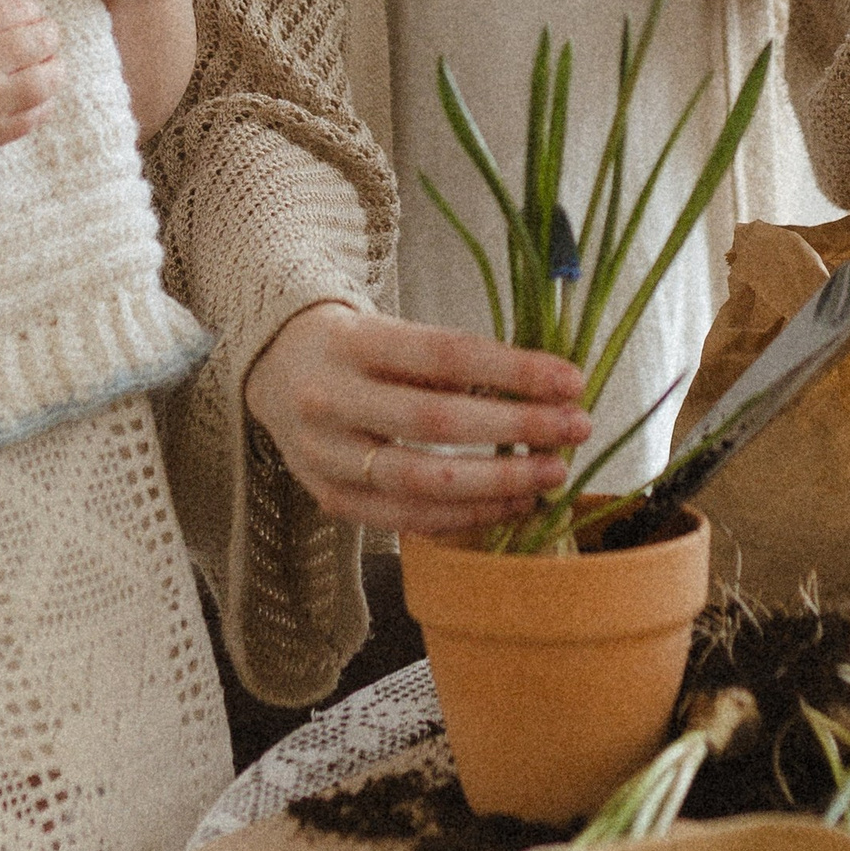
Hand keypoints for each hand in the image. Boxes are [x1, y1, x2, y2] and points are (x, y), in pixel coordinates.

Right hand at [0, 0, 61, 170]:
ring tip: (49, 68)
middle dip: (50, 37)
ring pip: (48, 80)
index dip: (34, 12)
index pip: (19, 11)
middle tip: (49, 40)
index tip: (36, 17)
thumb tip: (28, 23)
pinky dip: (43, 103)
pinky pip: (37, 114)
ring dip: (55, 70)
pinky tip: (36, 98)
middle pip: (40, 41)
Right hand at [246, 302, 592, 538]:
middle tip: (576, 429)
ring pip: (423, 483)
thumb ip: (455, 361)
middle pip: (436, 422)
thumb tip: (545, 389)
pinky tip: (513, 504)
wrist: (272, 371)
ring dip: (500, 483)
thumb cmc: (354, 347)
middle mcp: (330, 401)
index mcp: (351, 343)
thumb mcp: (392, 331)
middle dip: (516, 428)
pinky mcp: (329, 499)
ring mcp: (324, 457)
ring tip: (552, 474)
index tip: (571, 380)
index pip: (444, 354)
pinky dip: (467, 516)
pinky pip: (407, 520)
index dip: (513, 370)